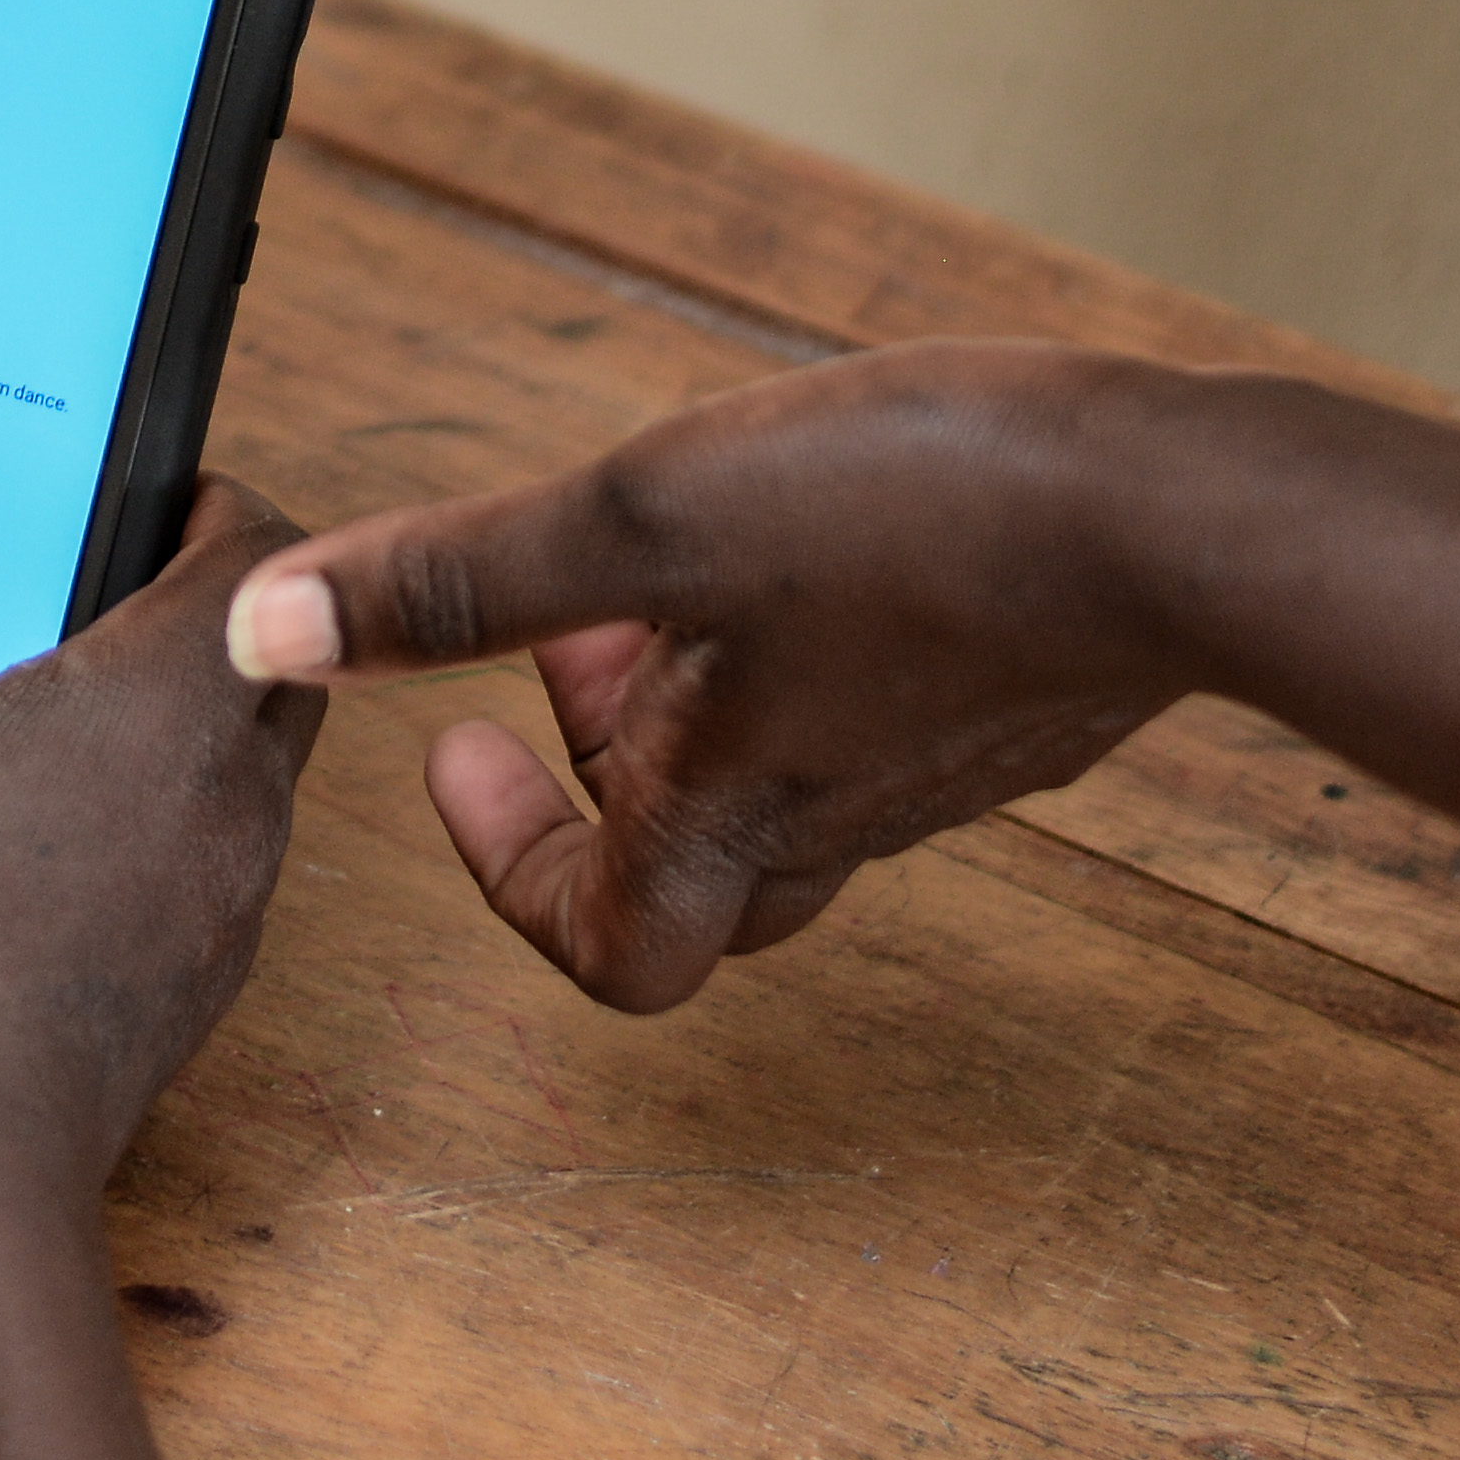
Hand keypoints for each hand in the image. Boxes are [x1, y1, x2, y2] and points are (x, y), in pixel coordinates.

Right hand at [0, 440, 320, 1209]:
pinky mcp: (174, 994)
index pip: (276, 546)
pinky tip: (8, 850)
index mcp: (184, 696)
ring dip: (154, 726)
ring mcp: (216, 909)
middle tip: (91, 585)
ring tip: (30, 713)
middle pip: (270, 661)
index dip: (213, 496)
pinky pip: (179, 872)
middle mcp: (233, 798)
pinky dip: (121, 830)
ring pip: (225, 773)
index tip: (147, 486)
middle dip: (199, 605)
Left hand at [220, 343, 1197, 1011]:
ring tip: (682, 560)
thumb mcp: (642, 520)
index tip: (458, 748)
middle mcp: (835, 816)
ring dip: (699, 693)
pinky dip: (809, 649)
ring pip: (786, 788)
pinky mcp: (1013, 701)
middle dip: (599, 768)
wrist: (1181, 514)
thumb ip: (457, 582)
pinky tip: (821, 528)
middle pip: (690, 874)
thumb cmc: (925, 519)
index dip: (503, 873)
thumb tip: (278, 632)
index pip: (599, 946)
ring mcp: (937, 764)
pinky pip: (880, 717)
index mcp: (732, 808)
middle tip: (568, 643)